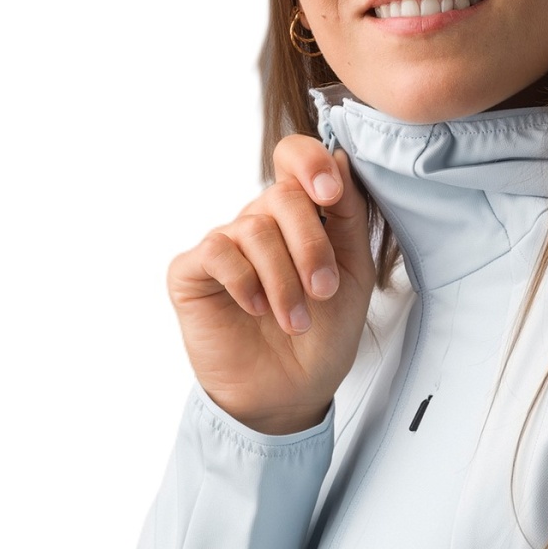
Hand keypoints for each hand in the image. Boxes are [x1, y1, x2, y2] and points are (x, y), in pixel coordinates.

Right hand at [167, 135, 376, 434]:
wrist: (293, 392)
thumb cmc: (325, 331)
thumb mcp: (355, 272)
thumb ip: (350, 217)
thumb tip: (341, 158)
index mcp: (299, 214)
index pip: (294, 157)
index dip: (312, 163)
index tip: (332, 194)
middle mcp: (259, 220)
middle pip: (282, 196)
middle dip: (311, 246)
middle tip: (323, 291)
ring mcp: (224, 244)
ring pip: (254, 228)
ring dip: (283, 279)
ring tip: (296, 319)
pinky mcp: (192, 272)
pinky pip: (217, 252)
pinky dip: (244, 281)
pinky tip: (255, 308)